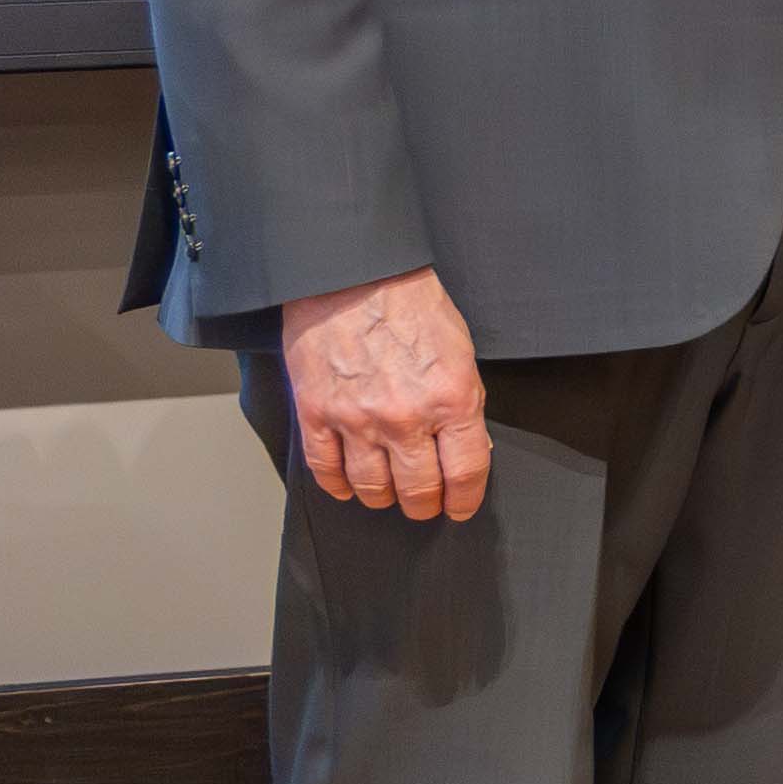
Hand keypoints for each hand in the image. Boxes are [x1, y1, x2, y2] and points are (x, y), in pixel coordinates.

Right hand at [279, 266, 489, 520]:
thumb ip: (463, 403)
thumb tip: (466, 445)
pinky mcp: (316, 413)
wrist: (354, 276)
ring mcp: (356, 419)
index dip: (464, 499)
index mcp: (452, 399)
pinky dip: (338, 485)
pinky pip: (325, 469)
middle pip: (418, 489)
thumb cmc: (412, 305)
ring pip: (372, 487)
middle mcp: (405, 417)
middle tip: (425, 505)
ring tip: (389, 495)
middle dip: (425, 505)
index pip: (465, 472)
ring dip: (383, 498)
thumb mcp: (461, 352)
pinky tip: (348, 487)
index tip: (460, 507)